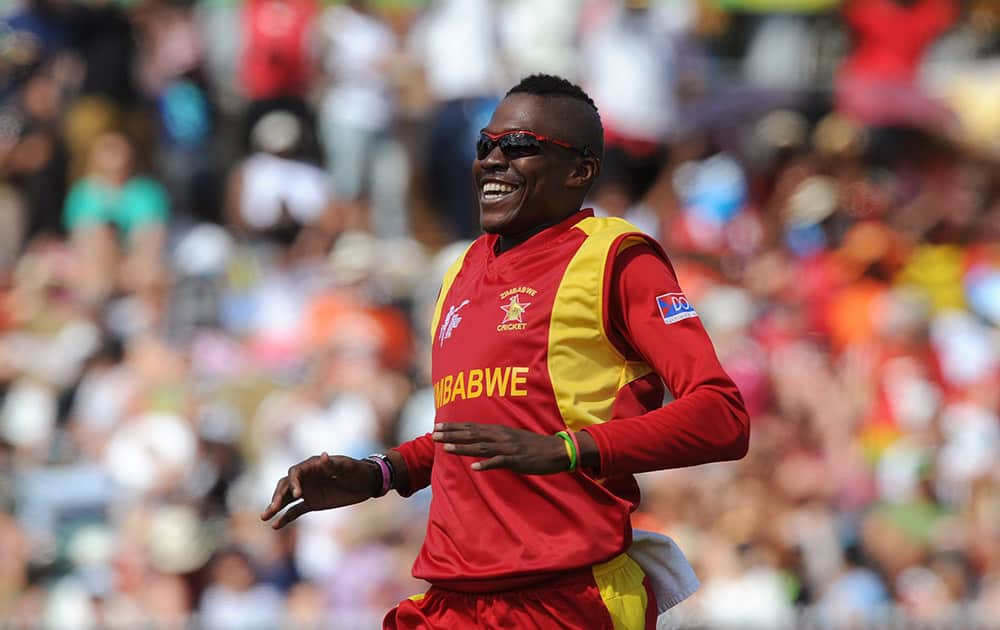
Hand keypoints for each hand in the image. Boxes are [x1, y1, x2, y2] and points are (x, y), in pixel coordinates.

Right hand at [260, 452, 376, 528]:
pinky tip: (274, 525)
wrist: (367, 482)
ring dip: (275, 506)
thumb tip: (323, 456)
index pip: (295, 472)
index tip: (298, 494)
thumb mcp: (349, 467)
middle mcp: (306, 478)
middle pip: (286, 486)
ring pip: (287, 499)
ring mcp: (308, 491)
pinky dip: (285, 518)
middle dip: (278, 496)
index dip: (294, 482)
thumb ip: (334, 464)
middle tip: (272, 508)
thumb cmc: (358, 470)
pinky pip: (295, 511)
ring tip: (264, 517)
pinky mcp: (312, 503)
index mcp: (312, 465)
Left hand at [432, 422, 571, 473]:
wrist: (556, 450)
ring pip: (481, 447)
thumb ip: (495, 438)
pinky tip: (474, 467)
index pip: (471, 427)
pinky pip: (499, 462)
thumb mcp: (511, 438)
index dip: (453, 427)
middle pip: (472, 434)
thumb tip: (478, 441)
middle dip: (452, 435)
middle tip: (434, 435)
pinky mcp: (516, 460)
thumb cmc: (532, 446)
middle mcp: (500, 436)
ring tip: (447, 449)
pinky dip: (486, 464)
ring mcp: (508, 448)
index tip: (437, 427)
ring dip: (463, 448)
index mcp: (498, 431)